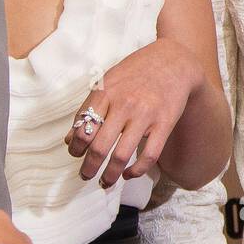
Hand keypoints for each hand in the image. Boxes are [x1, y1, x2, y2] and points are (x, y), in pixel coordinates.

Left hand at [64, 37, 199, 188]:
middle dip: (88, 167)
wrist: (174, 60)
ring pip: (121, 156)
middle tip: (85, 175)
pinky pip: (149, 155)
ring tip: (105, 182)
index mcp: (106, 93)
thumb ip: (89, 108)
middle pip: (98, 146)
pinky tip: (129, 175)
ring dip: (109, 175)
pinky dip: (136, 171)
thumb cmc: (137, 71)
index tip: (76, 155)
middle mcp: (124, 104)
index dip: (75, 148)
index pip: (83, 128)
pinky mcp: (164, 123)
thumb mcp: (109, 82)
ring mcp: (145, 115)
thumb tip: (70, 140)